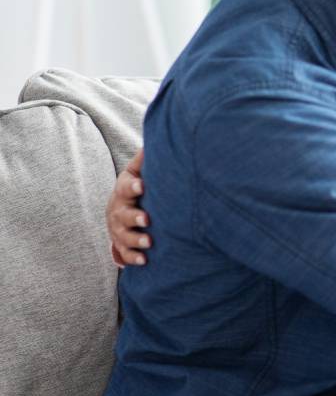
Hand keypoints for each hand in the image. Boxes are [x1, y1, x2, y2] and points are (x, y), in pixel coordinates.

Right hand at [107, 149, 150, 266]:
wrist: (124, 205)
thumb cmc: (138, 185)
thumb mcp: (139, 169)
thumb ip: (146, 158)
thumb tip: (158, 135)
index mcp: (123, 190)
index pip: (126, 187)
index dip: (133, 186)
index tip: (142, 185)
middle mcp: (118, 210)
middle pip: (123, 214)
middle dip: (134, 217)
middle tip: (147, 219)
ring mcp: (118, 228)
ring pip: (123, 236)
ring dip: (135, 240)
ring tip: (149, 242)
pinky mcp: (121, 243)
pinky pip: (123, 253)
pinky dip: (131, 257)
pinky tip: (144, 261)